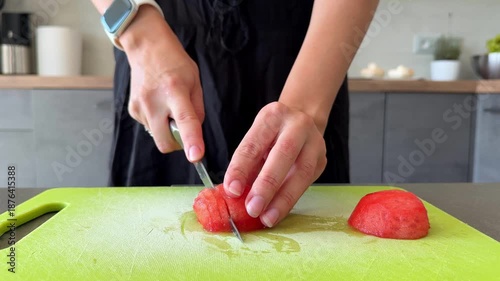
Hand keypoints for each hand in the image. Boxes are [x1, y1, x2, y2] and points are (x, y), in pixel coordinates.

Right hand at [121, 5, 204, 161]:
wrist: (146, 48)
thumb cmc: (174, 63)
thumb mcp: (195, 82)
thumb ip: (197, 110)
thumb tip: (194, 133)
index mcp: (175, 91)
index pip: (185, 121)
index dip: (192, 141)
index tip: (196, 156)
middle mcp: (154, 101)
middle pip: (165, 142)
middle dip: (177, 143)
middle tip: (182, 127)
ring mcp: (140, 107)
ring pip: (157, 136)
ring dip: (166, 129)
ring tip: (168, 106)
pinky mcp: (132, 110)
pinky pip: (149, 127)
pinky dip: (157, 121)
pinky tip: (157, 103)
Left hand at [223, 102, 326, 227]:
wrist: (303, 123)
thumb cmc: (272, 136)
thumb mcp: (256, 140)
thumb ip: (246, 164)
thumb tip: (234, 194)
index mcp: (272, 116)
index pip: (254, 143)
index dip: (241, 168)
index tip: (232, 190)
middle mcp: (297, 125)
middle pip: (283, 154)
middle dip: (267, 185)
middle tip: (252, 208)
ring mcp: (314, 142)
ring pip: (302, 172)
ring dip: (283, 199)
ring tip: (267, 217)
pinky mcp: (322, 160)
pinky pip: (307, 183)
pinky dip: (290, 200)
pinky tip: (278, 212)